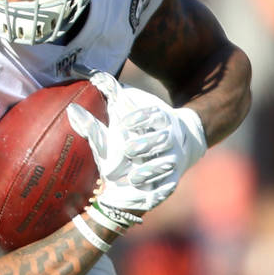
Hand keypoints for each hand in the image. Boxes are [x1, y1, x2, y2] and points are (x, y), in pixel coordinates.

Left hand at [66, 73, 185, 227]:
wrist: (180, 144)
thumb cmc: (141, 125)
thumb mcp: (127, 109)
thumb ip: (111, 95)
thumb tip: (94, 76)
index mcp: (160, 117)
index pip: (154, 115)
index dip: (140, 118)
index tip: (125, 123)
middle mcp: (169, 138)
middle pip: (161, 140)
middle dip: (145, 145)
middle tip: (128, 149)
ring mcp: (172, 159)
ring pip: (166, 164)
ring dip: (150, 170)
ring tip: (133, 176)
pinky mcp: (172, 180)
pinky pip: (168, 186)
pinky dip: (159, 192)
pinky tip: (147, 198)